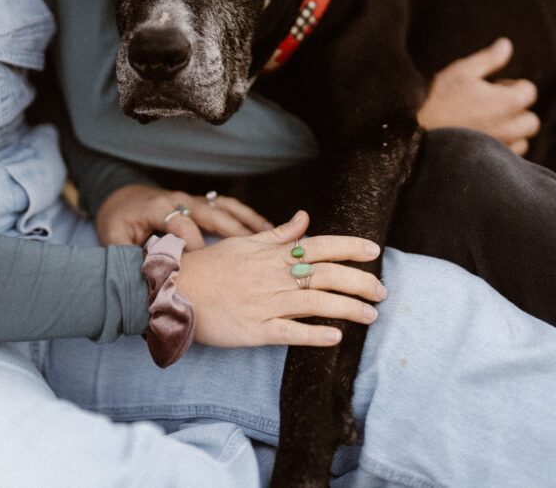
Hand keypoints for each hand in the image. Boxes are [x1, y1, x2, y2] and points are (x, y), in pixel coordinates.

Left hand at [96, 184, 271, 249]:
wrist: (120, 197)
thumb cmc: (118, 221)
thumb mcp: (113, 239)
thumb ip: (127, 256)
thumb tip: (142, 281)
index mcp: (157, 208)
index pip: (182, 224)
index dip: (194, 244)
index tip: (206, 264)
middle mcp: (179, 199)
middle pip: (211, 212)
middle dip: (232, 231)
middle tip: (254, 250)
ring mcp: (193, 199)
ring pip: (225, 206)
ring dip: (248, 221)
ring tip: (270, 237)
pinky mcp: (202, 202)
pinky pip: (228, 206)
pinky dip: (248, 217)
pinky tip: (267, 231)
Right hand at [176, 210, 387, 347]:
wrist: (173, 290)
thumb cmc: (209, 267)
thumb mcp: (244, 243)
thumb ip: (278, 234)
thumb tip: (305, 218)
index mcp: (271, 255)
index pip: (319, 246)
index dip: (350, 248)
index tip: (374, 251)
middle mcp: (273, 277)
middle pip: (325, 275)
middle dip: (359, 281)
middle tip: (382, 291)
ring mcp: (265, 304)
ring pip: (315, 303)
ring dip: (348, 308)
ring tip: (371, 315)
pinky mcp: (255, 330)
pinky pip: (290, 333)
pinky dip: (314, 335)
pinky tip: (336, 337)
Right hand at [416, 38, 539, 154]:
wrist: (415, 135)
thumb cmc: (438, 99)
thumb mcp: (462, 71)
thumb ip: (489, 59)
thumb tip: (506, 45)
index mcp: (509, 102)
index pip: (529, 91)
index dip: (511, 86)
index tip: (491, 87)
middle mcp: (511, 128)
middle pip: (530, 120)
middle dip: (516, 112)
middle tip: (490, 107)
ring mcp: (501, 148)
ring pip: (521, 141)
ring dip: (510, 132)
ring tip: (485, 126)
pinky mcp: (490, 163)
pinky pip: (508, 157)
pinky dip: (501, 149)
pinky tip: (480, 141)